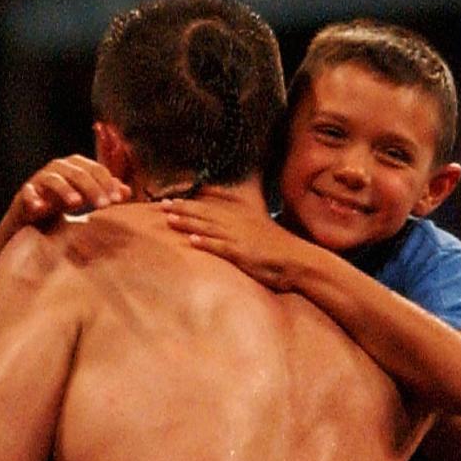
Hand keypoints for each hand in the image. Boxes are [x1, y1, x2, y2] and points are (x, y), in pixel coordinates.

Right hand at [11, 154, 130, 225]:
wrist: (35, 215)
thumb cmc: (65, 202)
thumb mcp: (88, 197)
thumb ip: (106, 191)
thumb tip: (127, 191)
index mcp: (77, 166)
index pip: (96, 170)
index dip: (107, 183)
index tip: (117, 200)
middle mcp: (59, 168)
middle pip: (78, 173)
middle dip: (92, 188)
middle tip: (104, 205)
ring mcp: (41, 179)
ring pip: (54, 180)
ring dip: (66, 190)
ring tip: (77, 204)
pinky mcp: (25, 193)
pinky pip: (28, 193)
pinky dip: (33, 199)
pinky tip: (40, 208)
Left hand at [162, 187, 300, 290]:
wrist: (299, 261)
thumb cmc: (279, 250)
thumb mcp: (259, 232)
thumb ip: (242, 226)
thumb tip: (229, 229)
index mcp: (240, 217)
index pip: (209, 207)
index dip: (189, 203)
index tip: (170, 200)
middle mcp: (238, 224)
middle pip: (205, 214)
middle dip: (182, 209)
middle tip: (161, 205)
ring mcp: (240, 238)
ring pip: (209, 228)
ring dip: (188, 223)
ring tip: (169, 219)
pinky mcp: (244, 253)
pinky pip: (222, 247)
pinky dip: (206, 243)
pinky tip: (192, 240)